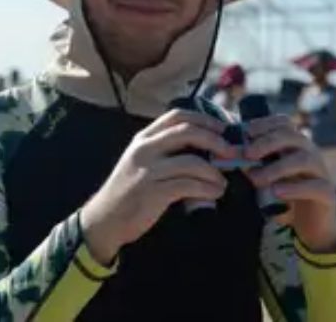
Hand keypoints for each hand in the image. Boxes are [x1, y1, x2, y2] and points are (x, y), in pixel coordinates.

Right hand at [80, 109, 235, 264]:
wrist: (105, 219)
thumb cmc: (128, 191)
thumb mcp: (141, 162)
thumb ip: (164, 150)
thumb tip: (205, 146)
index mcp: (143, 138)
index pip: (177, 116)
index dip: (204, 119)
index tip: (222, 128)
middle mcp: (145, 149)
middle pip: (188, 132)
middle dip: (216, 140)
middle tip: (231, 152)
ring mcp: (148, 170)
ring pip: (193, 162)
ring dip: (215, 172)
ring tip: (223, 181)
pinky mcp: (154, 192)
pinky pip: (190, 185)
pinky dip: (208, 189)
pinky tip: (215, 193)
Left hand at [243, 115, 335, 252]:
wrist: (308, 226)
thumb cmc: (283, 197)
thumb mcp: (264, 179)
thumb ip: (250, 166)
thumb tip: (226, 155)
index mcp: (295, 145)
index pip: (284, 123)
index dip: (265, 124)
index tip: (246, 132)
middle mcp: (310, 153)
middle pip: (293, 137)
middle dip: (268, 142)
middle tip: (248, 154)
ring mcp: (321, 172)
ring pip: (305, 159)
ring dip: (278, 167)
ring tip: (257, 179)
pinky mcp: (328, 194)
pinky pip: (315, 186)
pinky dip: (294, 188)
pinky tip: (277, 192)